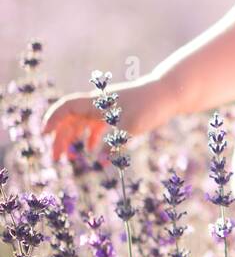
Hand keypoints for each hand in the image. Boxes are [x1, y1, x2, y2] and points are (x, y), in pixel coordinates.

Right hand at [41, 76, 171, 163]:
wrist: (169, 94)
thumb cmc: (149, 106)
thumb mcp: (131, 127)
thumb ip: (114, 144)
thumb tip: (101, 162)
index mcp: (96, 103)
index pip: (66, 107)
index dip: (53, 119)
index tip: (44, 134)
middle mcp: (98, 105)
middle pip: (70, 120)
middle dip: (61, 139)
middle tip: (57, 159)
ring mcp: (106, 110)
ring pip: (82, 124)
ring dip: (73, 140)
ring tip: (68, 158)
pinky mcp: (117, 115)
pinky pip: (97, 127)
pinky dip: (91, 139)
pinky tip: (92, 152)